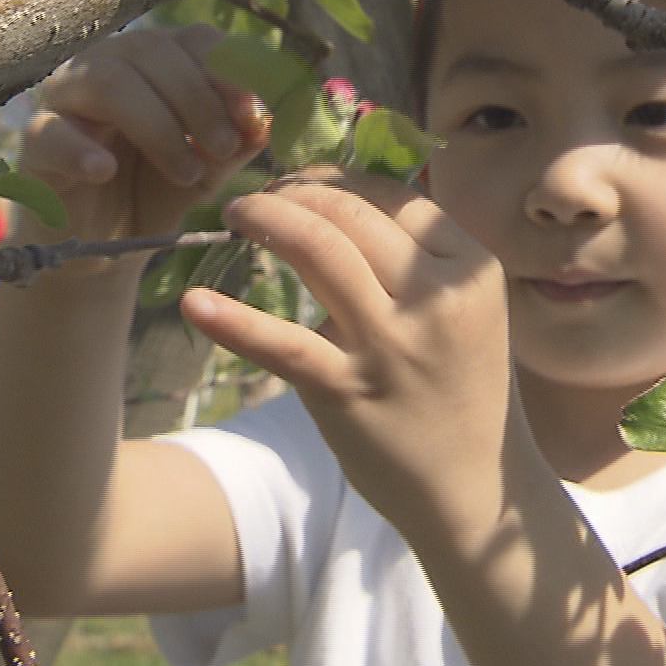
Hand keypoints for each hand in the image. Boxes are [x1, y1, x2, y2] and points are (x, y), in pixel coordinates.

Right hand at [21, 25, 266, 257]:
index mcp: (155, 62)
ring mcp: (66, 98)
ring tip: (186, 172)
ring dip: (158, 126)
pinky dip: (82, 149)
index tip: (250, 116)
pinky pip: (51, 131)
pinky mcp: (35, 141)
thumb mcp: (208, 168)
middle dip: (197, 99)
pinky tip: (107, 171)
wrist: (105, 244)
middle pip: (151, 50)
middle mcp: (108, 65)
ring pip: (108, 82)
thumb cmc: (156, 190)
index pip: (193, 39)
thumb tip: (264, 120)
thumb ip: (235, 142)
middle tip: (223, 148)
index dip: (226, 71)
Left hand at [179, 172, 518, 538]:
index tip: (300, 183)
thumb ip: (416, 262)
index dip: (337, 179)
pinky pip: (282, 344)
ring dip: (267, 220)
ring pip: (319, 249)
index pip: (394, 196)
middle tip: (257, 198)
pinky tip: (194, 304)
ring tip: (233, 216)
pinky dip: (233, 321)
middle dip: (293, 193)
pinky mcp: (348, 392)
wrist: (470, 486)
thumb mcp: (464, 310)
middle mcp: (436, 297)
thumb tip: (336, 202)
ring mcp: (391, 345)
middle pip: (351, 213)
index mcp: (470, 268)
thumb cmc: (460, 388)